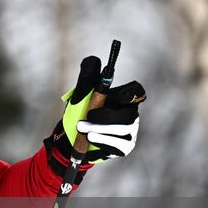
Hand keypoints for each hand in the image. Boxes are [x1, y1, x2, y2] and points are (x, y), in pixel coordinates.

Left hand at [43, 55, 145, 175]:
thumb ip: (87, 78)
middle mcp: (130, 113)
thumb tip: (95, 60)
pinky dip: (103, 143)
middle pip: (129, 116)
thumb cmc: (78, 112)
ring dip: (101, 131)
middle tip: (85, 120)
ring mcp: (130, 132)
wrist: (70, 138)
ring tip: (83, 131)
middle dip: (106, 119)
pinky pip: (119, 146)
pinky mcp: (125, 147)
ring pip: (123, 132)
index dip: (131, 93)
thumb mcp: (79, 94)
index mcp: (122, 97)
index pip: (137, 91)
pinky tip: (90, 141)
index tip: (113, 96)